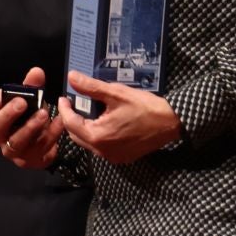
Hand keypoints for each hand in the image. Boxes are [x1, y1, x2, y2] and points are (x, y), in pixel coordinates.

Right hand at [0, 67, 61, 169]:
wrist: (40, 145)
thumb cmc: (29, 118)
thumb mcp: (30, 101)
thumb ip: (32, 87)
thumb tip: (37, 71)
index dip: (0, 98)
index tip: (14, 92)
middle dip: (10, 113)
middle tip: (23, 102)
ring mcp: (11, 150)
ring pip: (17, 141)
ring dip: (30, 126)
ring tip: (44, 114)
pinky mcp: (27, 161)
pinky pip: (38, 149)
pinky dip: (50, 135)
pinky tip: (59, 123)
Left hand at [58, 71, 182, 164]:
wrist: (171, 122)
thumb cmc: (145, 107)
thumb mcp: (116, 93)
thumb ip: (91, 87)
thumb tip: (72, 77)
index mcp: (97, 136)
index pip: (70, 123)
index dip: (64, 109)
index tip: (64, 98)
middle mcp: (102, 151)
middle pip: (76, 135)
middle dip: (71, 119)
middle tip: (73, 104)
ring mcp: (112, 157)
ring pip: (88, 142)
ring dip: (83, 128)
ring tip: (86, 111)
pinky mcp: (121, 157)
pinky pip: (101, 147)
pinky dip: (96, 135)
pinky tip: (101, 122)